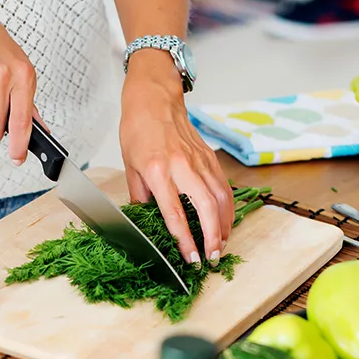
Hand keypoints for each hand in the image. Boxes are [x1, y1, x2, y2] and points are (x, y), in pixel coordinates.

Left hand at [119, 52, 233, 264]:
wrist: (154, 99)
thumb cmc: (138, 130)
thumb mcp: (130, 167)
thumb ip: (140, 197)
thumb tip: (145, 222)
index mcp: (158, 171)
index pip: (174, 213)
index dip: (185, 240)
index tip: (191, 259)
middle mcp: (182, 166)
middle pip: (205, 208)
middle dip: (211, 237)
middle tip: (212, 257)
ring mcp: (199, 161)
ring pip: (220, 198)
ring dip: (223, 225)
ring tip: (221, 245)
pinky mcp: (209, 157)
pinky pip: (223, 186)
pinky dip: (228, 207)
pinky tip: (225, 222)